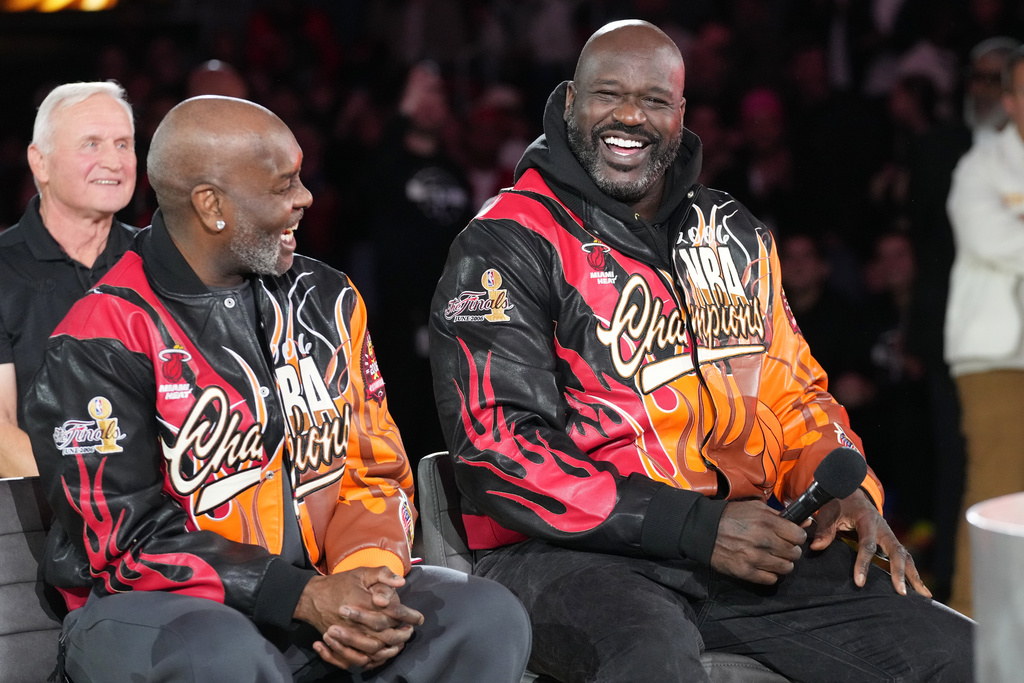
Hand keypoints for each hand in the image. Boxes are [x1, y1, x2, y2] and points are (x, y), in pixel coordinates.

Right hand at [294, 566, 423, 669]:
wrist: (310, 598)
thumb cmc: (338, 584)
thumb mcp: (360, 573)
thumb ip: (381, 574)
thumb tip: (401, 581)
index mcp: (365, 603)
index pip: (393, 613)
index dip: (408, 616)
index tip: (420, 618)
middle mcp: (358, 623)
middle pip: (387, 635)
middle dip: (402, 635)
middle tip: (410, 630)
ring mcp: (349, 636)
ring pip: (375, 650)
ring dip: (391, 648)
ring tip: (400, 642)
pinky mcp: (340, 645)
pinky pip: (359, 659)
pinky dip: (373, 659)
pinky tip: (382, 653)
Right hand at [710, 499, 806, 583]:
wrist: (704, 530)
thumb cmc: (731, 516)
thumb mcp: (756, 508)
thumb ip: (781, 516)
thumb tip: (806, 523)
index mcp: (766, 522)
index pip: (799, 536)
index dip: (796, 537)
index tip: (790, 537)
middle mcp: (763, 540)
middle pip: (794, 553)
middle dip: (790, 550)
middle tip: (781, 547)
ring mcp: (755, 558)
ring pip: (786, 568)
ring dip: (782, 563)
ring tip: (772, 557)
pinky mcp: (746, 572)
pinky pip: (771, 579)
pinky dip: (770, 574)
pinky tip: (763, 566)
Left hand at [810, 490, 930, 597]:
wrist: (851, 492)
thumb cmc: (839, 503)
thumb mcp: (829, 512)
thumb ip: (824, 529)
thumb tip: (816, 546)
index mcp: (868, 520)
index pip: (867, 545)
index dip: (863, 564)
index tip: (860, 582)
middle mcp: (883, 528)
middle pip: (896, 551)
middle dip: (900, 572)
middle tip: (901, 592)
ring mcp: (889, 535)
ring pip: (905, 555)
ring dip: (914, 574)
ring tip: (923, 595)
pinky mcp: (891, 542)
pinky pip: (904, 558)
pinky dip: (913, 572)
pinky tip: (920, 589)